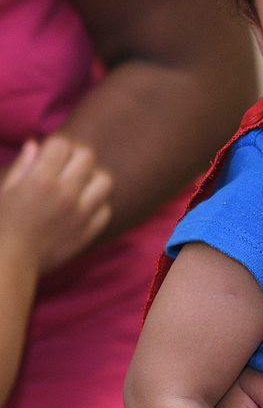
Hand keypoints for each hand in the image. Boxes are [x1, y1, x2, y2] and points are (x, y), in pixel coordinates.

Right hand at [0, 136, 110, 272]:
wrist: (9, 263)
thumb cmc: (1, 225)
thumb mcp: (4, 192)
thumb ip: (22, 167)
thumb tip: (35, 144)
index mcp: (41, 180)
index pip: (62, 144)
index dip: (54, 147)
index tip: (49, 155)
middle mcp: (65, 192)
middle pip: (87, 156)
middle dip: (75, 157)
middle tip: (65, 167)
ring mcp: (81, 212)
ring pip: (104, 180)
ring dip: (92, 179)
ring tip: (79, 186)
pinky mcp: (89, 231)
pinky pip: (106, 209)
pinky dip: (97, 206)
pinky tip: (82, 208)